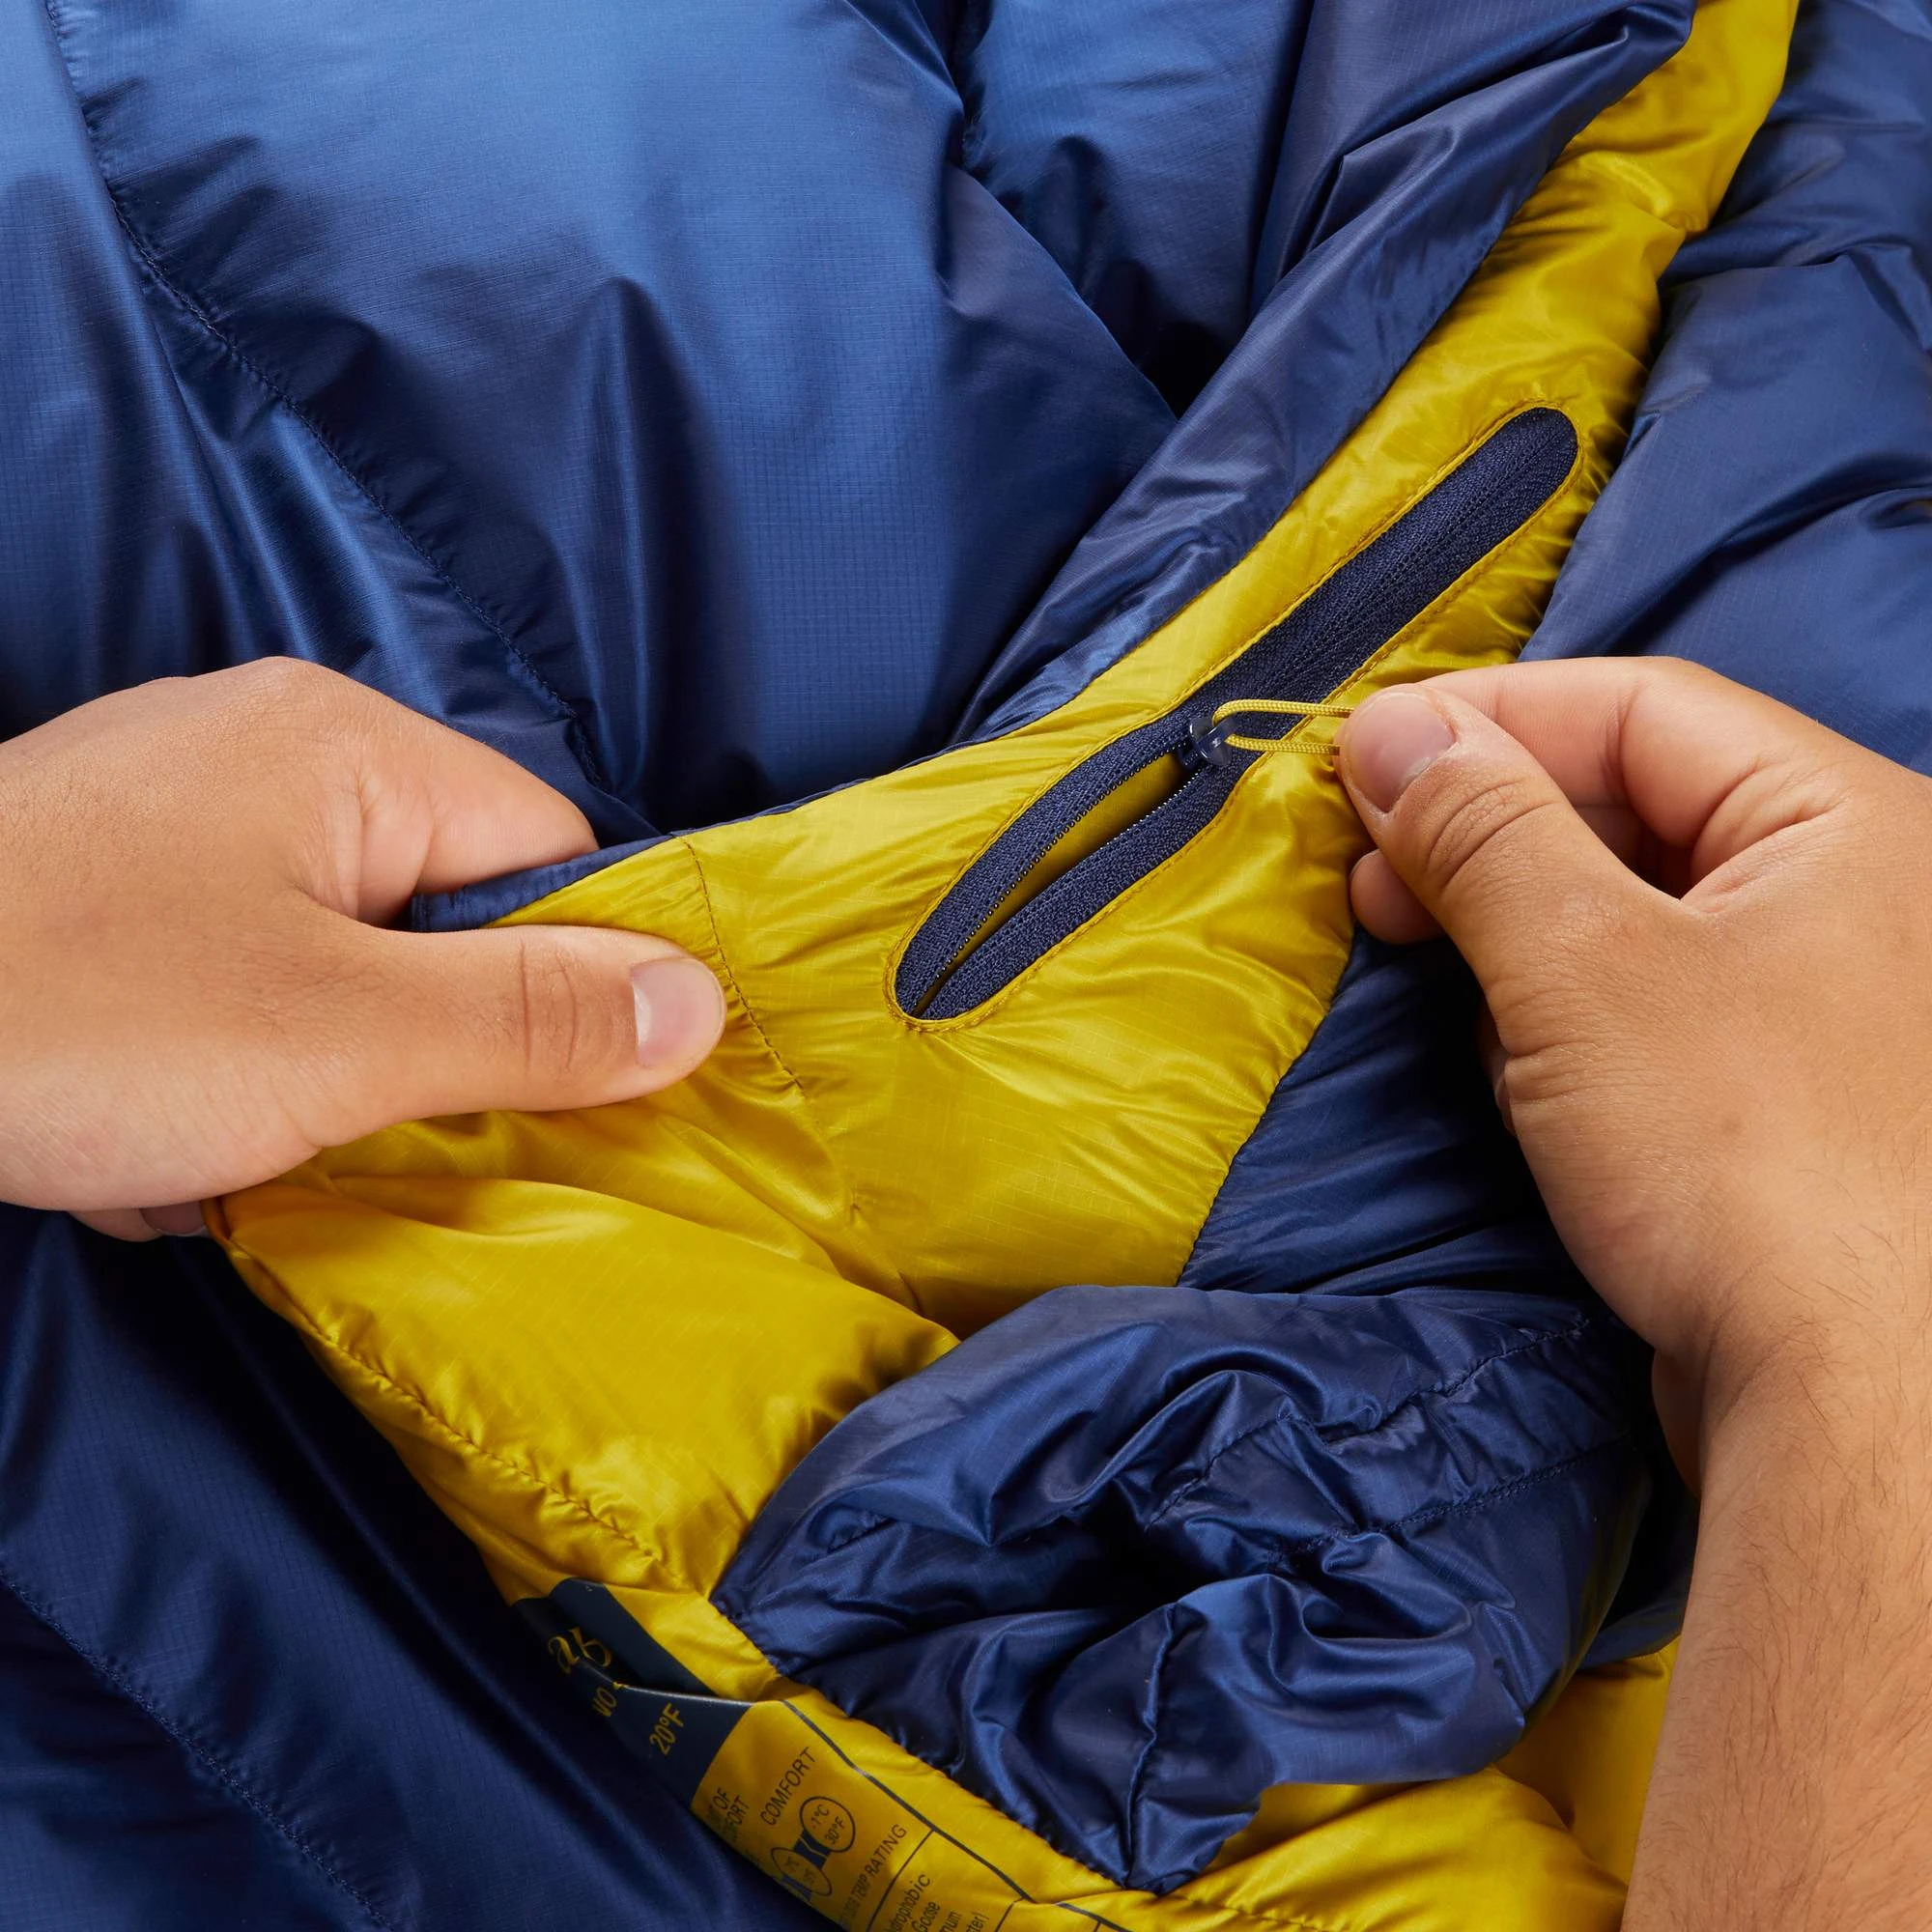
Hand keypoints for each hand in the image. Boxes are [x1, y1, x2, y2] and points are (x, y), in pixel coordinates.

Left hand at [0, 661, 723, 1239]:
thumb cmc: (74, 1014)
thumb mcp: (339, 1037)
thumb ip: (533, 1018)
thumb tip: (703, 1001)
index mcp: (352, 748)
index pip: (546, 859)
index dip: (558, 986)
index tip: (524, 1095)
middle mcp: (269, 747)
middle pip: (433, 916)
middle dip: (407, 1052)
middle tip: (349, 1136)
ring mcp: (168, 807)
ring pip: (323, 963)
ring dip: (296, 1082)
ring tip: (219, 1149)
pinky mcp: (93, 876)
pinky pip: (220, 971)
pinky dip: (204, 1067)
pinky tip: (138, 1132)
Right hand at [1338, 659, 1931, 1931]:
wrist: (1860, 1410)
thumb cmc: (1737, 1155)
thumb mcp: (1580, 966)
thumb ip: (1480, 830)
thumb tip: (1387, 728)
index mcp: (1847, 820)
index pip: (1639, 706)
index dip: (1485, 719)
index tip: (1358, 765)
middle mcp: (1862, 895)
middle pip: (1641, 801)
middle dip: (1489, 827)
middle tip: (1374, 881)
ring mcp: (1833, 1005)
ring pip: (1641, 908)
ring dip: (1518, 922)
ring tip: (1431, 966)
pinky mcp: (1794, 1102)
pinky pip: (1658, 1004)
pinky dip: (1567, 1007)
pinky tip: (1511, 1053)